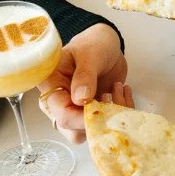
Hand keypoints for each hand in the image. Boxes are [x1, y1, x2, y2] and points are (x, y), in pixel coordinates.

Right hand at [38, 23, 127, 141]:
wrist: (106, 45)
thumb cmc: (93, 44)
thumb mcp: (89, 54)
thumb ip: (84, 76)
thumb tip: (80, 100)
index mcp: (52, 86)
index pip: (60, 113)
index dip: (80, 118)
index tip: (101, 108)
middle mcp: (62, 103)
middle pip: (73, 130)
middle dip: (99, 119)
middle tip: (111, 96)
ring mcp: (78, 110)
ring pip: (92, 131)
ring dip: (112, 115)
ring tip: (118, 89)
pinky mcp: (95, 112)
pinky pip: (108, 123)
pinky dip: (121, 110)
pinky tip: (123, 90)